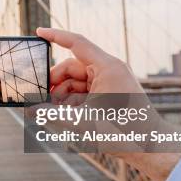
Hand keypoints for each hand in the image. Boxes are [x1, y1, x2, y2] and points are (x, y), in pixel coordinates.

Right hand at [36, 27, 180, 180]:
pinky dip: (73, 102)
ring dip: (62, 96)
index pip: (76, 42)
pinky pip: (85, 92)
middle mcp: (109, 70)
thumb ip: (53, 115)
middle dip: (55, 82)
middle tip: (40, 98)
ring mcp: (110, 82)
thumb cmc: (123, 133)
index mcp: (107, 67)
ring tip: (53, 113)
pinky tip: (65, 116)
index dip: (55, 36)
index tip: (38, 32)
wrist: (150, 148)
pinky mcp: (110, 94)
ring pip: (76, 82)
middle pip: (72, 68)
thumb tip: (30, 110)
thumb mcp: (82, 122)